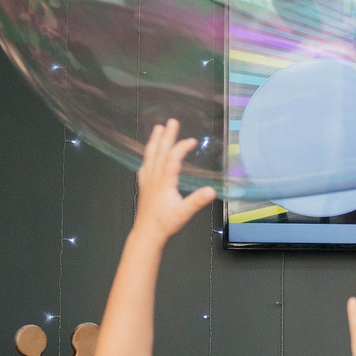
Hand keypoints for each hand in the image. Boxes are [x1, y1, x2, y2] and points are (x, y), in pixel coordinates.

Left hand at [132, 118, 216, 242]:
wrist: (146, 234)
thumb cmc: (165, 223)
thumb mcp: (184, 213)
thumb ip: (197, 201)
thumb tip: (212, 191)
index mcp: (164, 181)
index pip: (173, 159)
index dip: (182, 147)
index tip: (192, 141)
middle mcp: (154, 178)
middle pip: (160, 152)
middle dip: (166, 136)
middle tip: (172, 121)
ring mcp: (147, 181)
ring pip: (150, 156)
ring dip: (154, 141)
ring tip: (157, 128)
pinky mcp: (143, 187)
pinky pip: (145, 166)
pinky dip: (147, 156)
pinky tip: (148, 155)